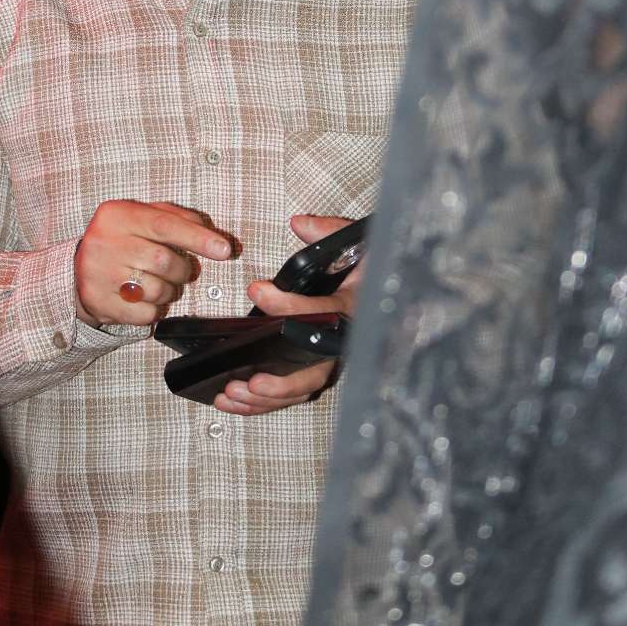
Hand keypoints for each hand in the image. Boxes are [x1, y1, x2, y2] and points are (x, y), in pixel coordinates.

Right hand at [75, 200, 231, 327]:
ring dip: (168, 292)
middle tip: (181, 271)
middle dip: (182, 270)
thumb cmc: (122, 239)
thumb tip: (213, 236)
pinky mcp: (98, 302)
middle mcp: (104, 242)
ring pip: (155, 290)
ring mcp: (98, 274)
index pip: (164, 225)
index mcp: (117, 215)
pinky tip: (143, 299)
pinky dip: (154, 310)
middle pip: (162, 260)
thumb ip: (177, 218)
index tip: (224, 250)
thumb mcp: (143, 217)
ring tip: (158, 283)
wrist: (79, 269)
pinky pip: (144, 314)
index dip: (198, 238)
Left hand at [214, 214, 357, 416]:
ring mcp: (334, 358)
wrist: (394, 285)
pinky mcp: (321, 367)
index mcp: (355, 307)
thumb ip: (329, 231)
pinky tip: (234, 401)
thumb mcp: (360, 242)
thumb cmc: (373, 267)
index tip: (257, 291)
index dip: (288, 306)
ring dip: (266, 399)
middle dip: (281, 382)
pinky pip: (294, 391)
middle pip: (316, 371)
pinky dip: (264, 402)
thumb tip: (300, 223)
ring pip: (302, 388)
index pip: (322, 312)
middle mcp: (346, 340)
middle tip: (249, 381)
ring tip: (232, 394)